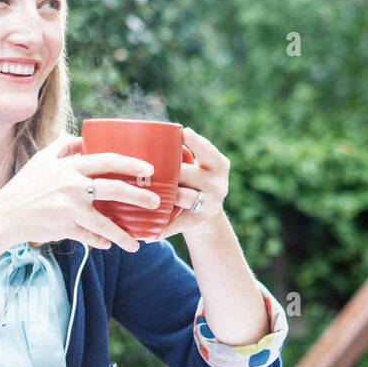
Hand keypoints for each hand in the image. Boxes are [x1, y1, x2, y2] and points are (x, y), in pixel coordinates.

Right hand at [0, 134, 159, 252]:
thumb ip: (61, 147)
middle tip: (156, 201)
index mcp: (69, 167)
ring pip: (104, 223)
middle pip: (114, 189)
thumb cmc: (24, 187)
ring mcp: (68, 209)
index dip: (131, 163)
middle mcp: (71, 186)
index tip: (149, 169)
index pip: (107, 160)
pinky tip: (110, 245)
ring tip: (138, 243)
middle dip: (139, 196)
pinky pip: (89, 237)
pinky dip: (101, 242)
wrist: (5, 216)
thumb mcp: (40, 161)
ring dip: (124, 234)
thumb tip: (79, 137)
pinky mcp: (64, 228)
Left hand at [150, 126, 229, 241]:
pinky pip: (177, 224)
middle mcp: (218, 184)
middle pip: (189, 174)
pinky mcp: (197, 222)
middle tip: (150, 167)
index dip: (196, 142)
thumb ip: (181, 155)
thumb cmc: (192, 180)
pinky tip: (148, 234)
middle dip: (172, 171)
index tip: (184, 132)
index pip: (208, 151)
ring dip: (167, 196)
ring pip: (184, 197)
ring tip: (148, 196)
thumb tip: (154, 137)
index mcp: (219, 165)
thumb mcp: (196, 166)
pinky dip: (162, 229)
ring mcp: (209, 205)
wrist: (205, 214)